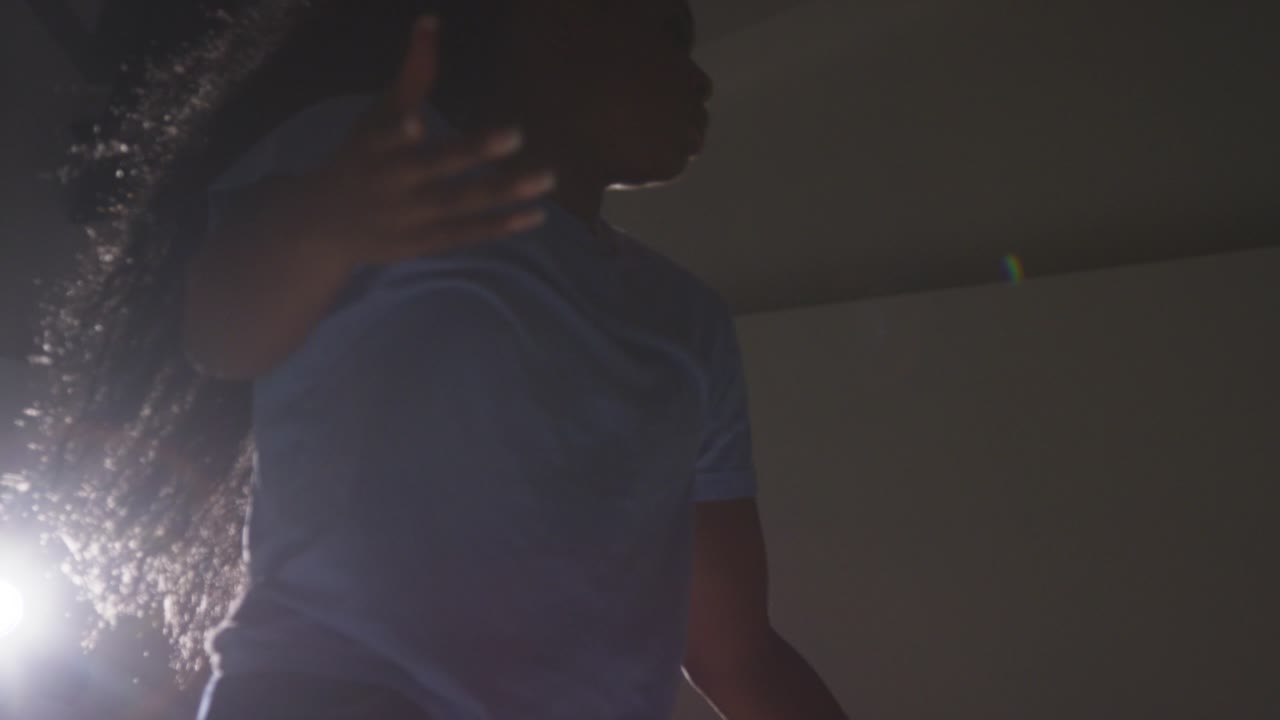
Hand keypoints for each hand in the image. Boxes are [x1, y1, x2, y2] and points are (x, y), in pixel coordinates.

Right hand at [301, 15, 554, 266]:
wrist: (324, 227)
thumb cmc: (362, 159)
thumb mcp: (378, 116)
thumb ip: (412, 75)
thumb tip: (432, 20)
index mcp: (372, 147)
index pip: (383, 138)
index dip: (398, 133)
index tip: (416, 123)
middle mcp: (389, 184)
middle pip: (431, 169)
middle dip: (471, 152)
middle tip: (516, 133)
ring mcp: (407, 219)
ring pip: (456, 205)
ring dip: (501, 192)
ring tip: (546, 178)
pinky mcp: (423, 244)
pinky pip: (465, 234)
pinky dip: (499, 226)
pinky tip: (535, 215)